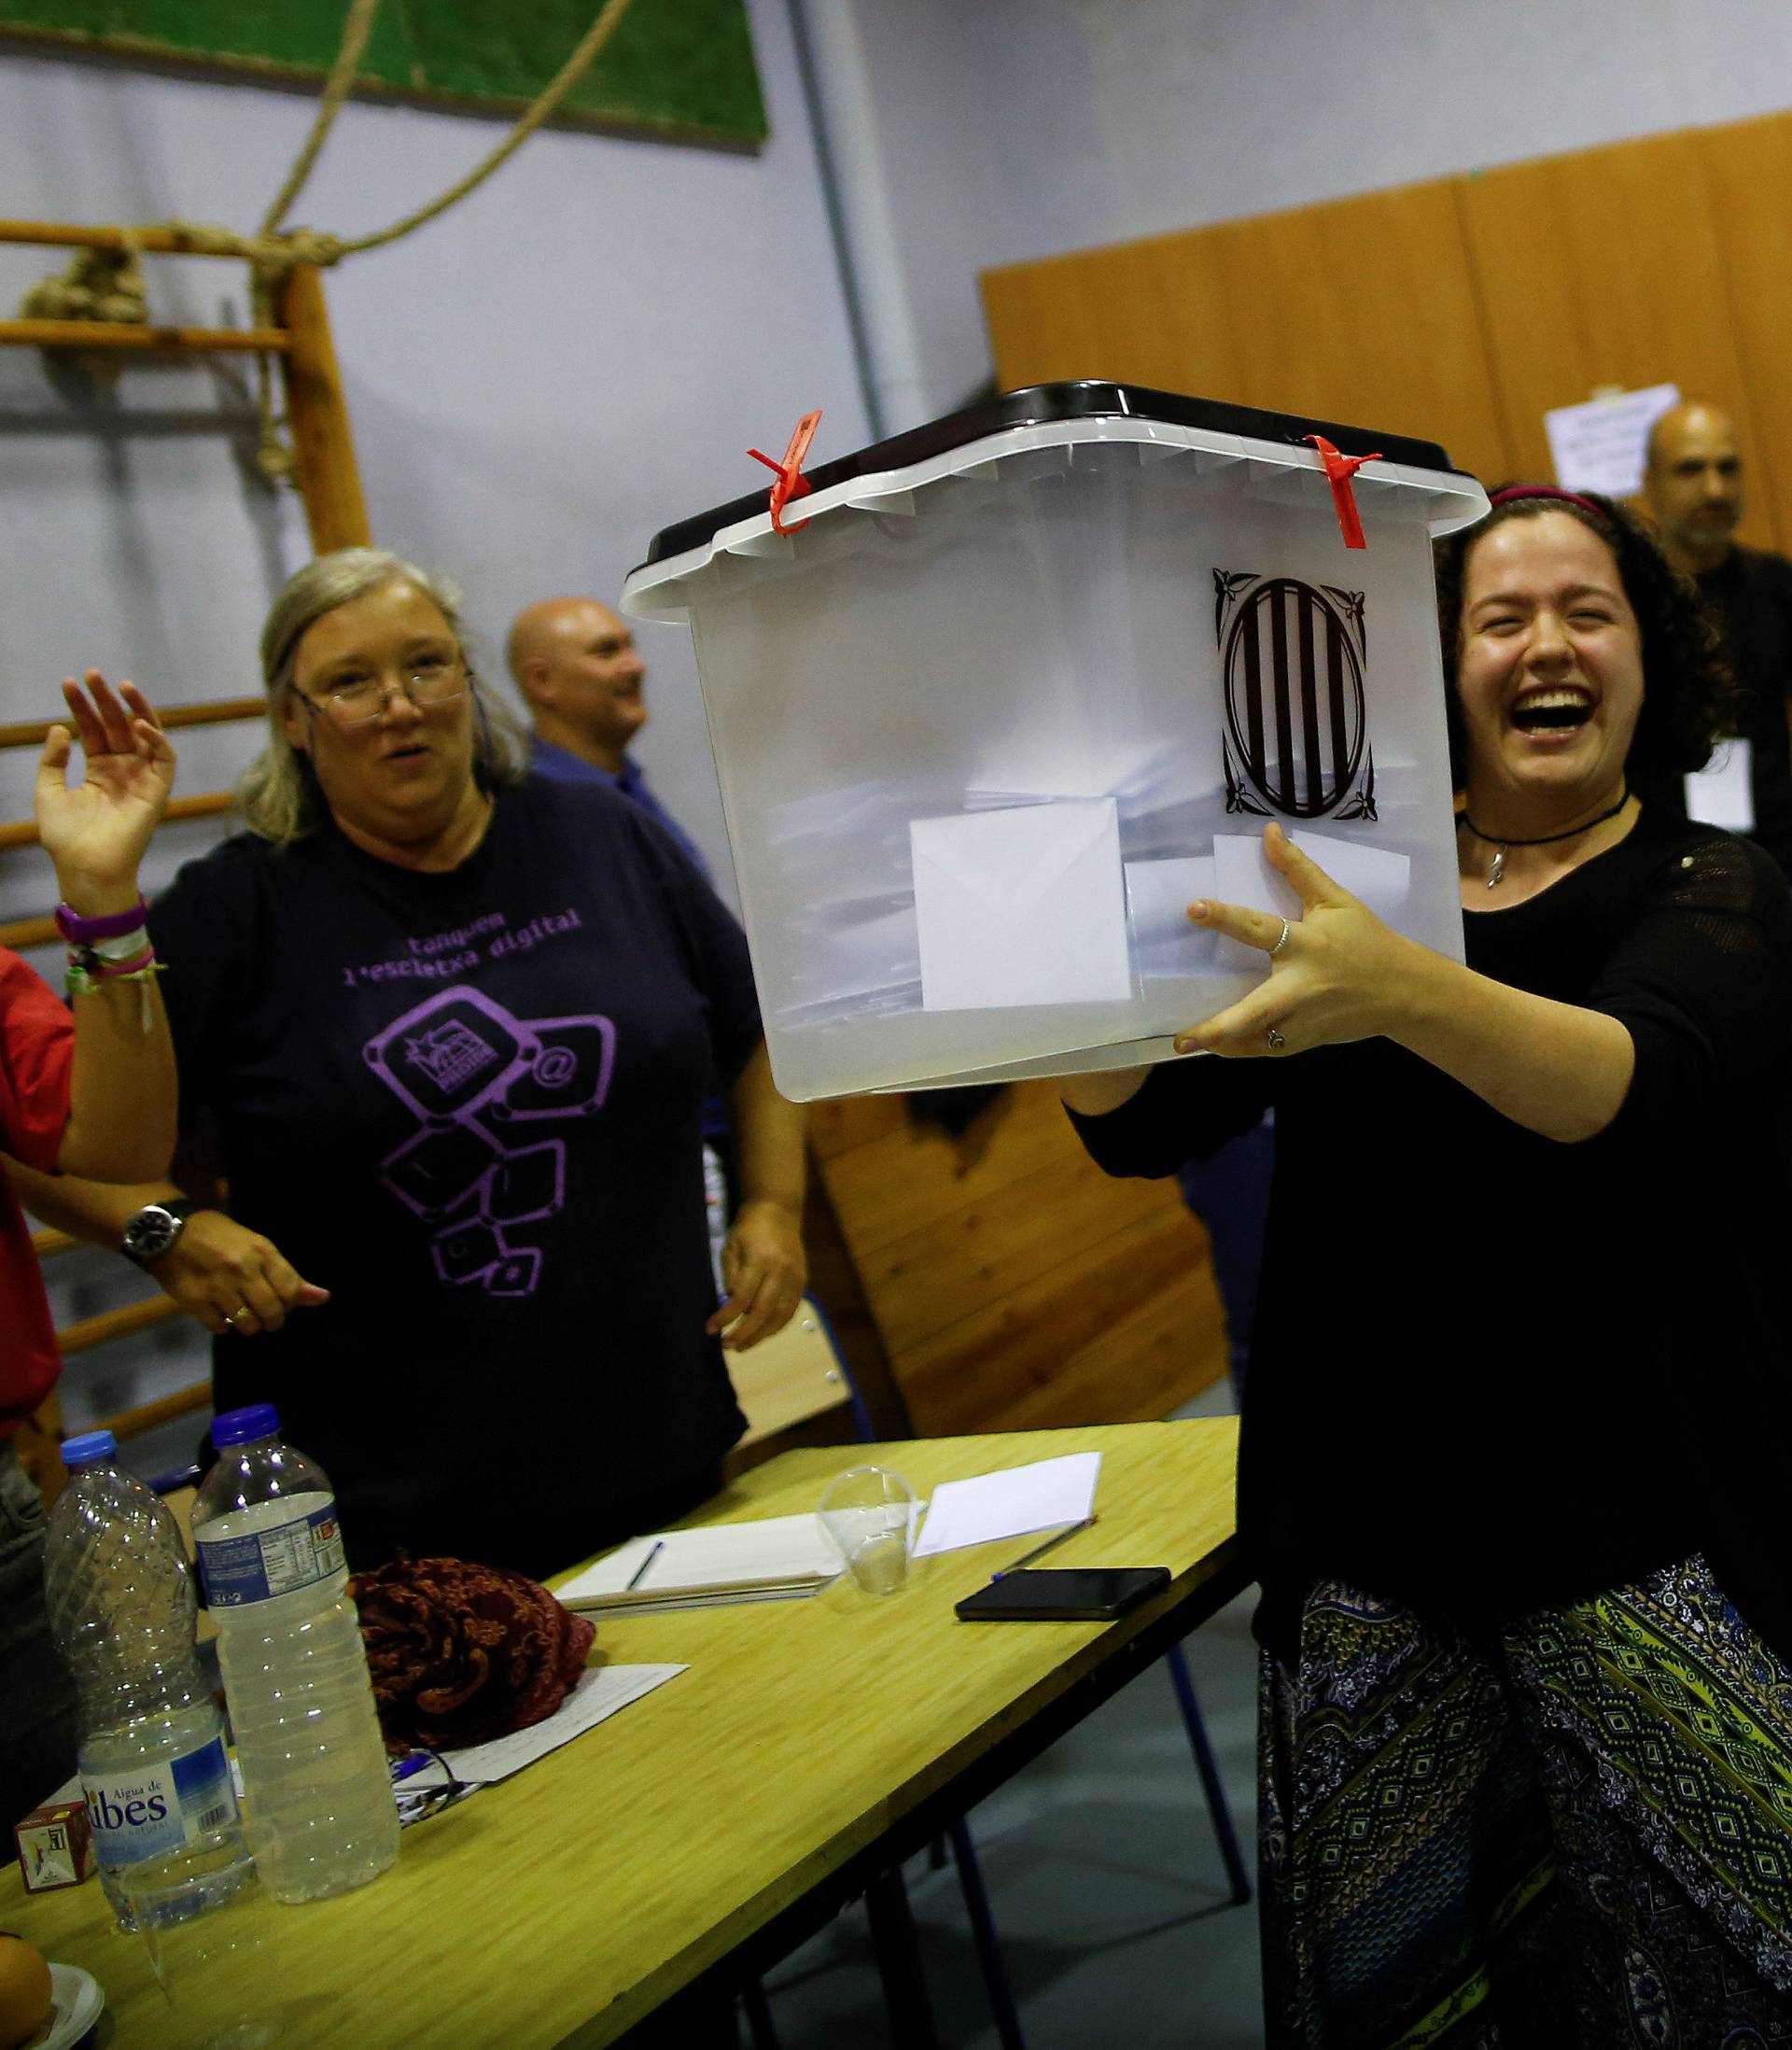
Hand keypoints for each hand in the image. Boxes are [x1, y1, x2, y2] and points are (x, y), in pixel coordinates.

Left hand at [36, 672, 175, 915]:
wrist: (86, 866)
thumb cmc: (66, 837)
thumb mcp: (48, 791)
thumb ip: (53, 760)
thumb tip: (61, 728)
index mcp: (99, 770)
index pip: (93, 729)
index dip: (82, 707)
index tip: (68, 684)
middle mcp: (123, 770)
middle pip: (118, 726)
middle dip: (106, 699)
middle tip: (92, 675)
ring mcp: (142, 778)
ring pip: (145, 734)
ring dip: (135, 708)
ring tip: (120, 685)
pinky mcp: (158, 791)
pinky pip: (165, 759)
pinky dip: (156, 738)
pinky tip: (138, 723)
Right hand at [148, 1211, 330, 1336]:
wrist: (170, 1231)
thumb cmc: (219, 1237)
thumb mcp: (257, 1246)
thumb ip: (288, 1275)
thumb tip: (323, 1298)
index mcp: (262, 1252)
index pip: (292, 1292)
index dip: (290, 1303)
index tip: (282, 1301)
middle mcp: (243, 1270)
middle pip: (272, 1313)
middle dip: (272, 1320)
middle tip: (264, 1315)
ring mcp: (219, 1286)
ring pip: (248, 1325)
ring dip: (248, 1325)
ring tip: (240, 1312)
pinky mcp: (196, 1301)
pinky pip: (219, 1328)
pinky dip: (222, 1325)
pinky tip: (218, 1310)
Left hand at [706, 1199, 806, 1350]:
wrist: (779, 1211)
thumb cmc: (748, 1228)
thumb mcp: (731, 1246)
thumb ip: (730, 1274)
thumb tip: (729, 1303)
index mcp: (760, 1260)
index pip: (741, 1298)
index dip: (725, 1317)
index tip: (710, 1329)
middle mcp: (781, 1271)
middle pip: (762, 1312)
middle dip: (743, 1333)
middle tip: (726, 1346)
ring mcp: (795, 1278)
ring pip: (779, 1316)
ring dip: (760, 1336)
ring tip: (742, 1346)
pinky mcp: (803, 1282)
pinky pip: (790, 1311)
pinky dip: (775, 1327)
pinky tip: (761, 1334)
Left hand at [1173, 822, 1422, 1059]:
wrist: (1405, 990)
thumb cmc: (1367, 940)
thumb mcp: (1336, 900)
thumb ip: (1298, 869)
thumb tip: (1268, 832)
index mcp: (1307, 944)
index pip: (1259, 928)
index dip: (1226, 918)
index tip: (1193, 909)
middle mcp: (1302, 986)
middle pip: (1257, 1010)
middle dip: (1219, 1026)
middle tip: (1183, 1038)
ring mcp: (1304, 1020)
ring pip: (1259, 1039)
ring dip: (1223, 1044)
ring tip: (1186, 1044)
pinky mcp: (1307, 1040)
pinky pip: (1268, 1049)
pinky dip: (1243, 1049)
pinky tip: (1218, 1047)